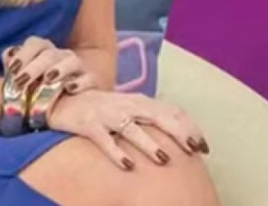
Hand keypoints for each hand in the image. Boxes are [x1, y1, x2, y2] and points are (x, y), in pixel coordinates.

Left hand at [1, 37, 96, 95]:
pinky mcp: (91, 82)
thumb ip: (13, 66)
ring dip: (60, 68)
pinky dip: (80, 82)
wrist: (65, 108)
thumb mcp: (23, 80)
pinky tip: (70, 88)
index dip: (23, 54)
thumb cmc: (38, 91)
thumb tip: (9, 54)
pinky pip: (89, 78)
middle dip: (34, 67)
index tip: (12, 70)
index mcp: (44, 51)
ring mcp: (78, 67)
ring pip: (72, 61)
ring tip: (48, 79)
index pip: (34, 43)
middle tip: (21, 81)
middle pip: (50, 54)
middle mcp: (61, 55)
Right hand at [46, 89, 209, 170]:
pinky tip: (128, 166)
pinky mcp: (89, 125)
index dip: (191, 128)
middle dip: (178, 133)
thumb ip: (151, 118)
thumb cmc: (102, 109)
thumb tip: (181, 136)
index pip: (172, 111)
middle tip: (193, 150)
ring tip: (164, 159)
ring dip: (149, 144)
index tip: (204, 148)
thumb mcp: (130, 109)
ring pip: (132, 128)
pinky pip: (105, 140)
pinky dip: (117, 153)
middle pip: (158, 116)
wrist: (63, 101)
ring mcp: (107, 114)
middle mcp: (126, 105)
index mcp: (140, 102)